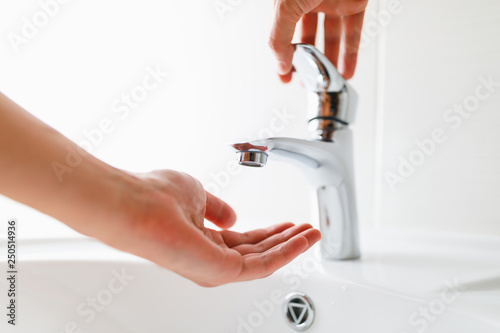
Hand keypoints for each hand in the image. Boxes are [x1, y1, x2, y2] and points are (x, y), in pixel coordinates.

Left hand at [0, 93, 319, 287]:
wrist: (134, 205)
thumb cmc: (155, 196)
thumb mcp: (197, 195)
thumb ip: (217, 208)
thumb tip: (233, 217)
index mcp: (203, 239)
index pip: (244, 240)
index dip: (269, 231)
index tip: (289, 222)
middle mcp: (209, 257)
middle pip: (258, 251)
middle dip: (286, 240)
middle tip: (308, 230)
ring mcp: (214, 267)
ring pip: (264, 261)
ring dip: (291, 246)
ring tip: (312, 233)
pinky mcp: (220, 271)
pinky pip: (262, 265)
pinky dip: (285, 252)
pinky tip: (300, 240)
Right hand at [269, 0, 367, 81]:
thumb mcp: (285, 6)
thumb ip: (278, 38)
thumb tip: (280, 65)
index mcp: (287, 1)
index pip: (281, 36)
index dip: (282, 58)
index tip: (285, 77)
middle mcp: (308, 3)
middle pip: (307, 39)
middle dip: (308, 62)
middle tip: (309, 81)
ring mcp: (332, 3)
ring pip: (331, 38)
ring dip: (331, 61)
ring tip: (329, 81)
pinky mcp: (354, 3)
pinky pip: (353, 33)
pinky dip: (351, 53)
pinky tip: (347, 71)